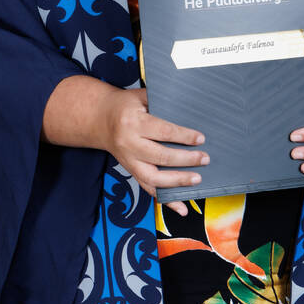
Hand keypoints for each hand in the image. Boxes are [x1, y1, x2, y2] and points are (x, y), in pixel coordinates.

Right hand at [102, 87, 207, 213]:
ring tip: (196, 180)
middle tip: (204, 159)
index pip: (162, 132)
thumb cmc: (124, 105)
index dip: (183, 136)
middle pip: (159, 157)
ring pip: (153, 178)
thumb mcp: (139, 96)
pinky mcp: (130, 172)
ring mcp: (128, 161)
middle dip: (185, 160)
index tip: (200, 139)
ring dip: (177, 182)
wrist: (99, 119)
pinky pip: (148, 189)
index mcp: (133, 123)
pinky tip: (181, 207)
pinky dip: (165, 201)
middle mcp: (129, 144)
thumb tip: (187, 108)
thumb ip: (161, 101)